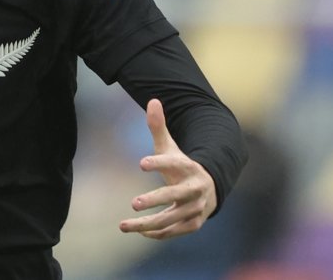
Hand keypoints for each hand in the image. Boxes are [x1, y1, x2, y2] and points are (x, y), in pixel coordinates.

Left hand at [119, 98, 216, 238]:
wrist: (210, 188)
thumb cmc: (182, 166)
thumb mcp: (171, 148)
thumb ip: (159, 127)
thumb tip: (153, 100)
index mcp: (189, 167)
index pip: (173, 163)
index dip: (158, 163)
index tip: (141, 164)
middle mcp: (195, 189)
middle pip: (175, 195)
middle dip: (155, 199)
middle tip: (133, 203)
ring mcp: (196, 208)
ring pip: (171, 219)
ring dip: (147, 224)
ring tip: (122, 225)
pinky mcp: (193, 224)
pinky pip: (173, 231)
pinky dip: (156, 233)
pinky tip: (138, 230)